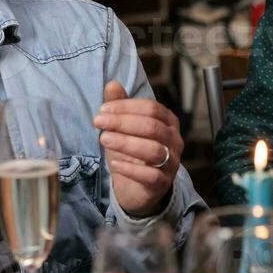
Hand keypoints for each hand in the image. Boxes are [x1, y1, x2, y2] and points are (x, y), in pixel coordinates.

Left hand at [93, 81, 183, 217]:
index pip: (151, 108)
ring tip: (104, 139)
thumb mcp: (124, 128)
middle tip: (98, 121)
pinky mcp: (162, 183)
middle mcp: (174, 141)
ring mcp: (171, 163)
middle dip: (123, 123)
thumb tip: (112, 84)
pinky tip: (115, 164)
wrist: (138, 188)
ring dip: (126, 143)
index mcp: (168, 122)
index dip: (126, 107)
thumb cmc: (132, 153)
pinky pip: (150, 175)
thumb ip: (120, 106)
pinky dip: (131, 169)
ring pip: (153, 150)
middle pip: (152, 127)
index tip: (103, 110)